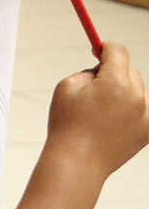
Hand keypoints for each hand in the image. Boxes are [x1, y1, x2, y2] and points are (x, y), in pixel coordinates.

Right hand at [47, 42, 148, 175]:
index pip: (118, 52)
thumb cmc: (68, 124)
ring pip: (139, 90)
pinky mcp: (148, 131)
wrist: (78, 161)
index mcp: (115, 83)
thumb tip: (102, 68)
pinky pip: (144, 109)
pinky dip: (132, 108)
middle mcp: (137, 98)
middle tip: (95, 82)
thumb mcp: (68, 85)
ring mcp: (146, 116)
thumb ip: (89, 71)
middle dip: (114, 71)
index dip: (106, 47)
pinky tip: (114, 118)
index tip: (98, 49)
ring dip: (125, 90)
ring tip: (104, 106)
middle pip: (130, 70)